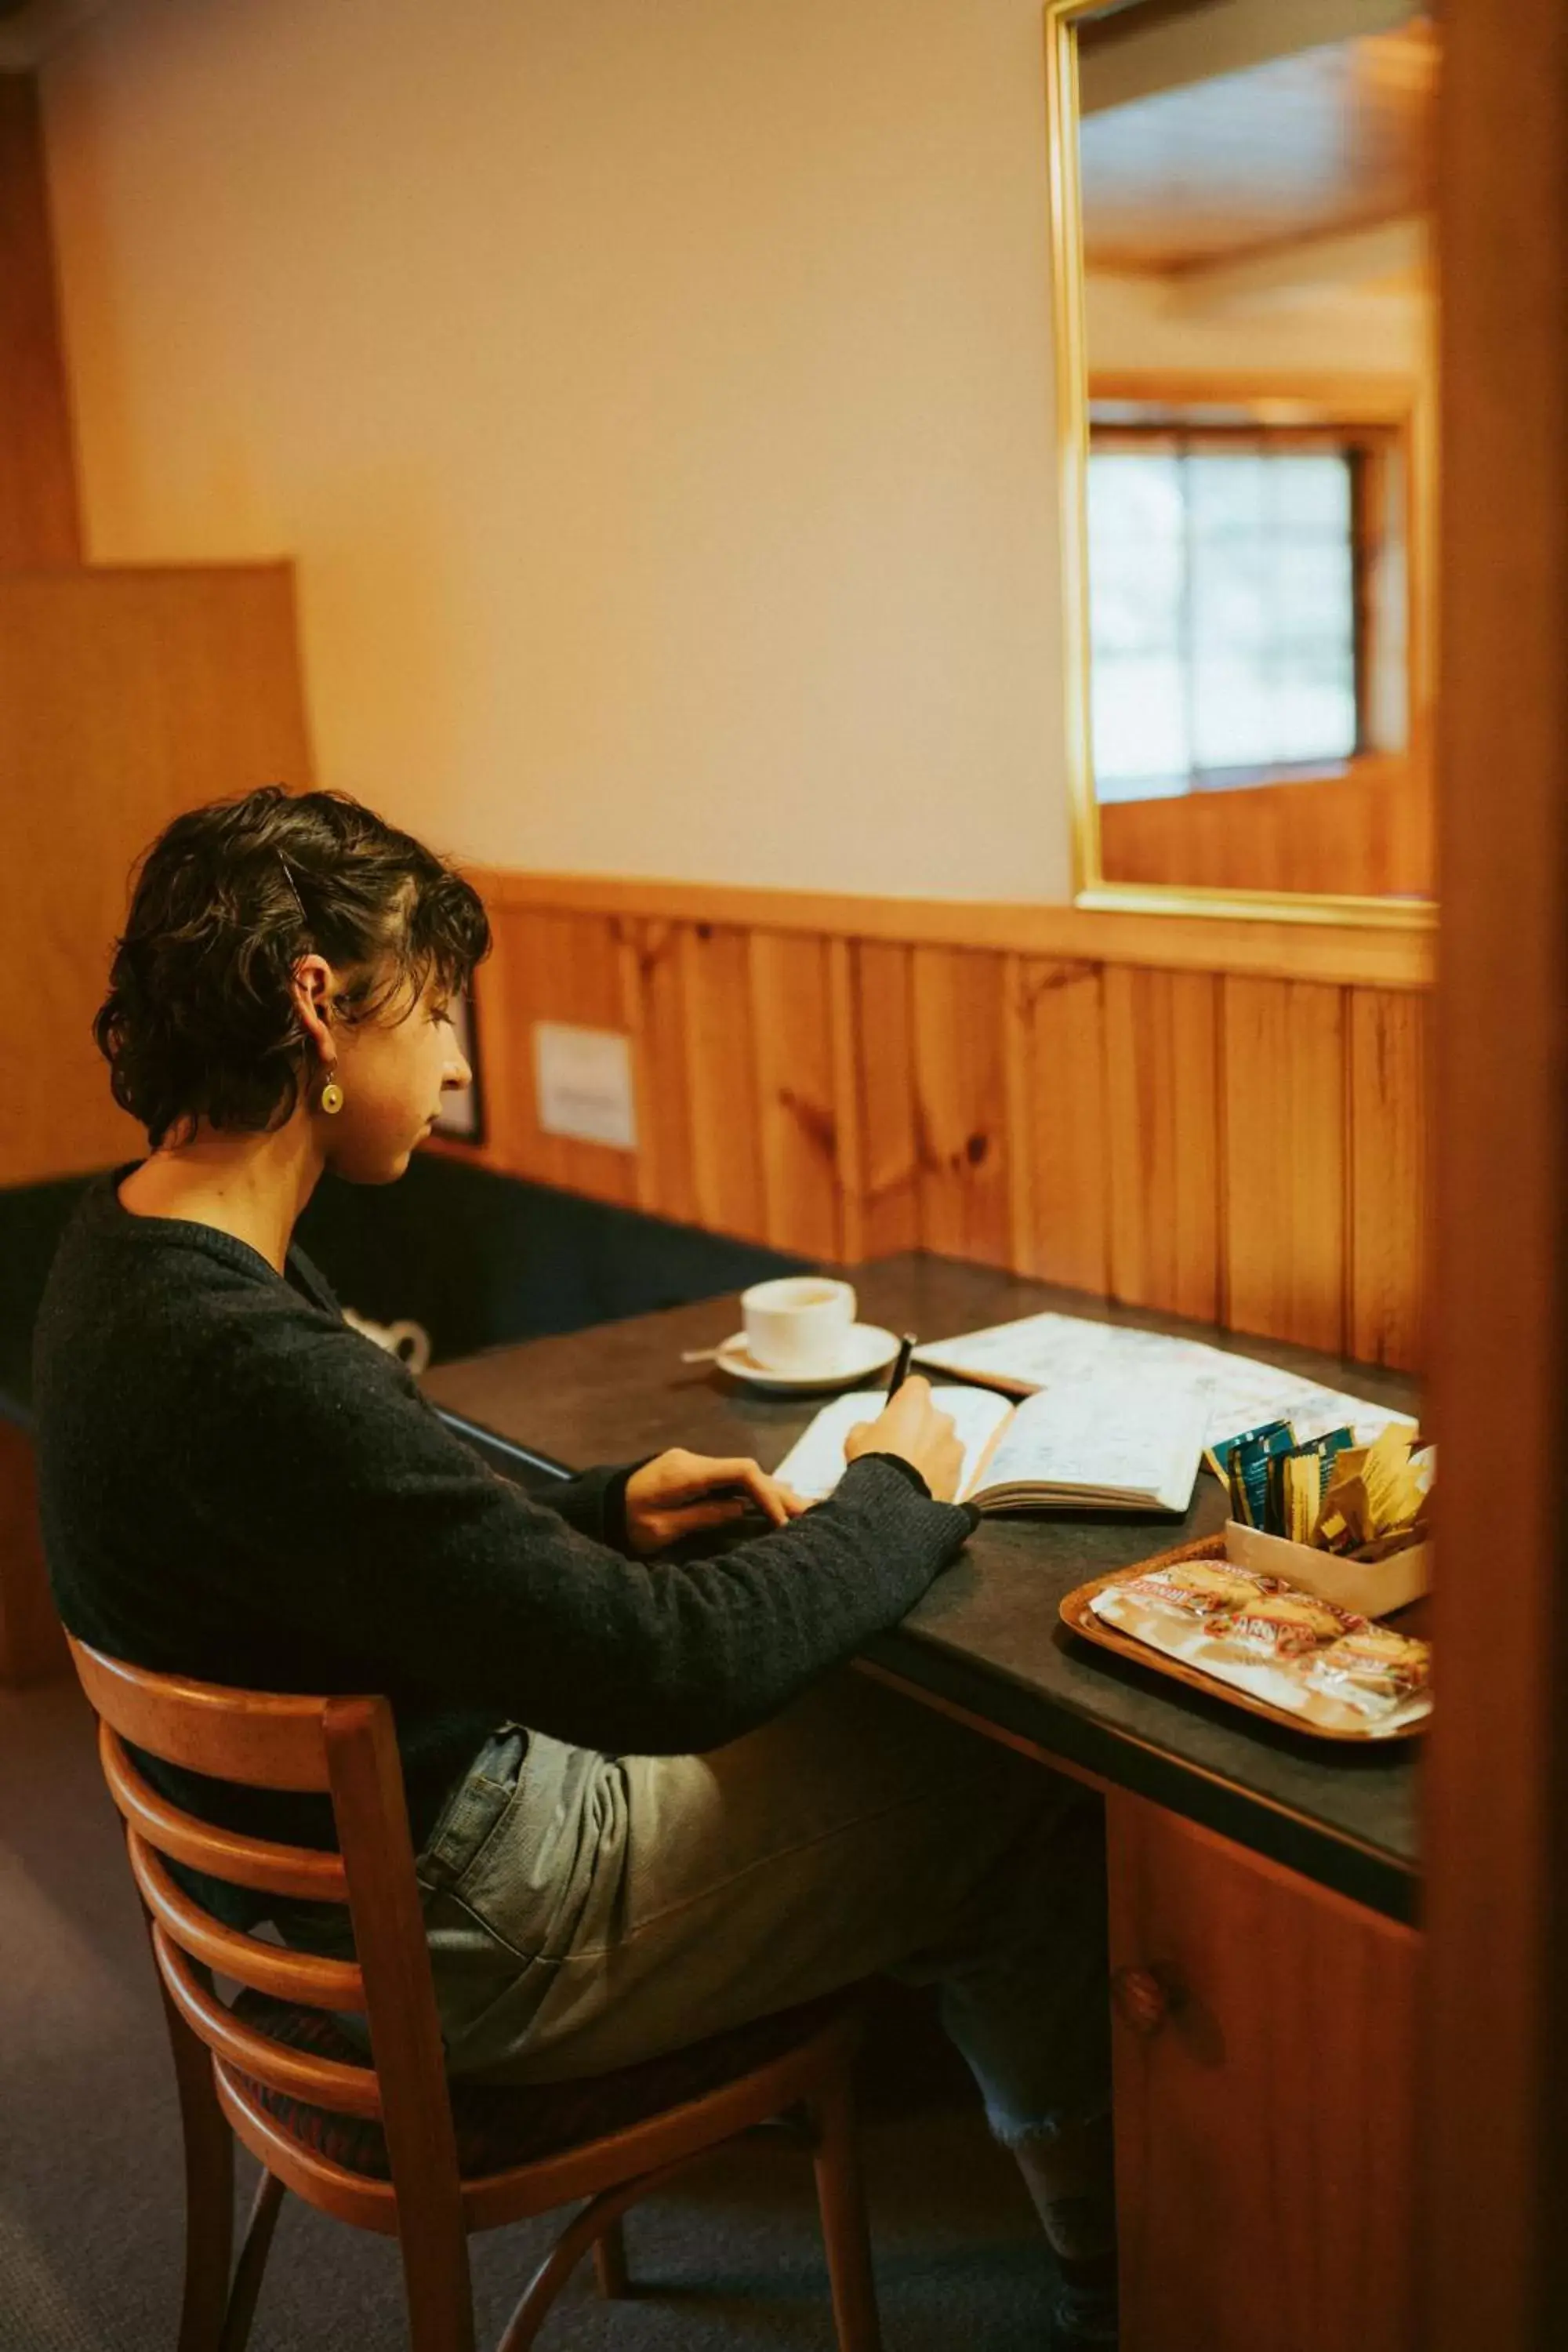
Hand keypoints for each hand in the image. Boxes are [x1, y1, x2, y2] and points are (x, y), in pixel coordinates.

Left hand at [623, 1449, 807, 1556]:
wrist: (594, 1507)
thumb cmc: (623, 1522)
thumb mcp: (660, 1529)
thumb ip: (702, 1516)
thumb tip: (740, 1509)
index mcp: (687, 1472)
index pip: (741, 1471)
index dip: (766, 1493)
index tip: (781, 1521)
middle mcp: (693, 1461)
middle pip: (746, 1471)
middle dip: (777, 1493)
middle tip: (808, 1514)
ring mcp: (692, 1465)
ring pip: (740, 1475)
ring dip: (767, 1492)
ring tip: (799, 1512)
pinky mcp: (690, 1474)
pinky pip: (728, 1480)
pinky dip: (751, 1492)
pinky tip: (772, 1504)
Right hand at [843, 1374, 964, 1501]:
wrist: (893, 1504)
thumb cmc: (873, 1462)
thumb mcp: (856, 1437)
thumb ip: (870, 1427)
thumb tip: (874, 1431)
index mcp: (916, 1403)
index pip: (916, 1385)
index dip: (906, 1397)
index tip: (897, 1411)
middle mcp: (942, 1420)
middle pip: (933, 1418)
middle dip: (921, 1429)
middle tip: (901, 1449)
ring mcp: (954, 1448)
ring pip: (944, 1445)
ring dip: (932, 1454)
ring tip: (911, 1475)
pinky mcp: (960, 1475)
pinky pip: (948, 1470)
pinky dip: (938, 1476)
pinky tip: (921, 1489)